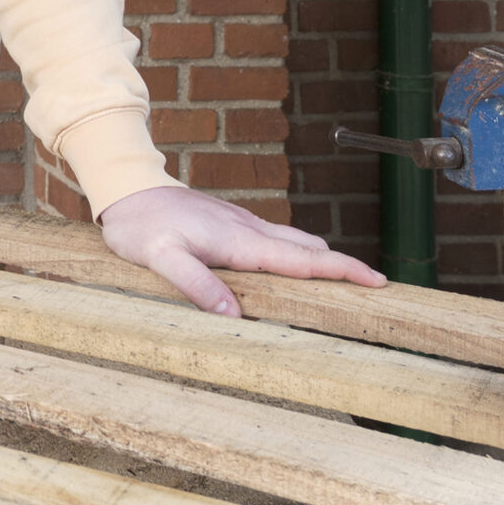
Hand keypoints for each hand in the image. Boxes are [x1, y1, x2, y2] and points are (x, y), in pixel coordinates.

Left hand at [98, 184, 384, 315]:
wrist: (124, 188)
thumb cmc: (140, 225)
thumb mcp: (161, 258)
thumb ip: (196, 284)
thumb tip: (233, 316)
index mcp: (240, 242)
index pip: (302, 260)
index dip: (343, 270)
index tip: (379, 281)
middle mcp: (247, 230)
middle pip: (308, 250)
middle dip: (343, 267)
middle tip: (376, 289)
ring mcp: (240, 224)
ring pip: (292, 241)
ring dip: (321, 259)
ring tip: (345, 281)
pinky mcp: (230, 222)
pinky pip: (274, 239)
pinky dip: (296, 253)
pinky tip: (293, 264)